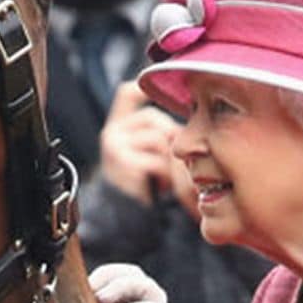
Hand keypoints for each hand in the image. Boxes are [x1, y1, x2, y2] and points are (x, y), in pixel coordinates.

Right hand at [98, 83, 181, 205]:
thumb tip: (190, 121)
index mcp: (119, 125)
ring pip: (158, 137)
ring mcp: (114, 145)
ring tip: (165, 175)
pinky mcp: (121, 160)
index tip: (159, 93)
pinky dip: (164, 173)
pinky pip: (156, 158)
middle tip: (172, 160)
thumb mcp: (150, 152)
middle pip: (153, 117)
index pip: (127, 94)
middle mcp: (113, 132)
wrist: (124, 214)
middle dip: (170, 136)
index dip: (144, 88)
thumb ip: (161, 132)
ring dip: (169, 158)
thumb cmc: (144, 182)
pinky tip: (160, 184)